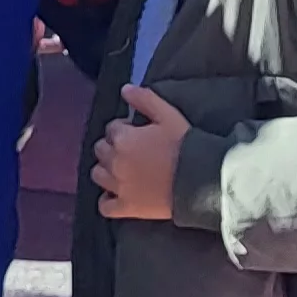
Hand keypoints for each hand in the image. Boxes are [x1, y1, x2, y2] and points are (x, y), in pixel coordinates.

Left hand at [90, 85, 187, 220]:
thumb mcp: (168, 114)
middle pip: (101, 149)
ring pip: (97, 174)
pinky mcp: (126, 207)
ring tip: (122, 169)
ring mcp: (118, 187)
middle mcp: (115, 162)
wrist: (199, 178)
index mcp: (123, 138)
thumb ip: (145, 99)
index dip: (124, 128)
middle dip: (112, 146)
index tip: (137, 132)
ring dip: (105, 169)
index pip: (112, 128)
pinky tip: (116, 194)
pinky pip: (104, 206)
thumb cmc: (184, 144)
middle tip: (131, 149)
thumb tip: (124, 89)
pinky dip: (106, 199)